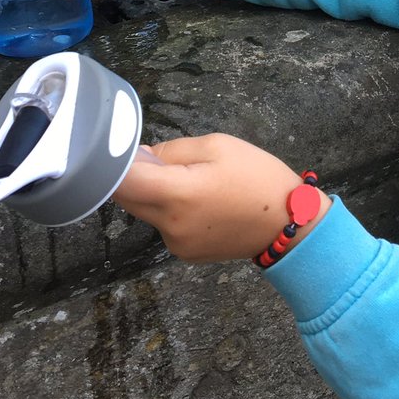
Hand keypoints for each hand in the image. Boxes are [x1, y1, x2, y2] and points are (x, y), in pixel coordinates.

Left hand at [113, 134, 329, 262]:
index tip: (114, 147)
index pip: (121, 182)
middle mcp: (169, 225)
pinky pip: (163, 223)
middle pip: (126, 198)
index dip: (110, 162)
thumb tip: (139, 158)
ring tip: (190, 178)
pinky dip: (169, 208)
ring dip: (153, 191)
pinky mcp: (184, 253)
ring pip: (145, 209)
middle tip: (156, 155)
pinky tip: (200, 200)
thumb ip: (171, 150)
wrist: (288, 223)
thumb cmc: (257, 176)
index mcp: (177, 195)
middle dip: (131, 175)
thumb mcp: (218, 145)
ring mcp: (175, 243)